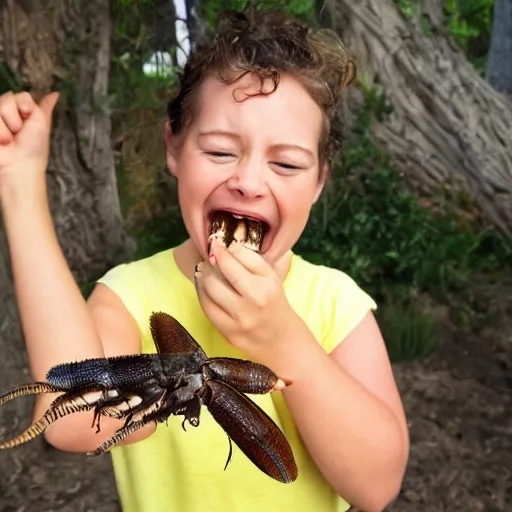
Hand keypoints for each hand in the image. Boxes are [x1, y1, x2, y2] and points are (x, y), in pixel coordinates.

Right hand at [0, 91, 58, 192]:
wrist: (19, 166)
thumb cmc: (34, 149)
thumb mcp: (42, 125)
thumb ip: (44, 107)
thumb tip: (56, 93)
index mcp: (21, 112)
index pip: (20, 95)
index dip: (25, 108)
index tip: (29, 122)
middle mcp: (6, 113)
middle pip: (7, 98)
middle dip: (15, 119)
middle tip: (18, 134)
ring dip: (4, 128)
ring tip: (8, 141)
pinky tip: (1, 143)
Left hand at [195, 240, 296, 363]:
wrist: (280, 339)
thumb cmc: (273, 302)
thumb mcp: (271, 277)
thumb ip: (251, 260)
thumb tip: (226, 247)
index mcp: (266, 286)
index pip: (237, 259)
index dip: (222, 250)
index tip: (216, 244)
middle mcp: (254, 303)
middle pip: (220, 274)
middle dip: (211, 262)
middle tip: (210, 258)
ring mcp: (239, 320)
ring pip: (210, 290)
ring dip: (203, 276)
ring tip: (206, 272)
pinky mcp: (228, 333)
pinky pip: (206, 308)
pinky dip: (202, 294)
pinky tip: (205, 288)